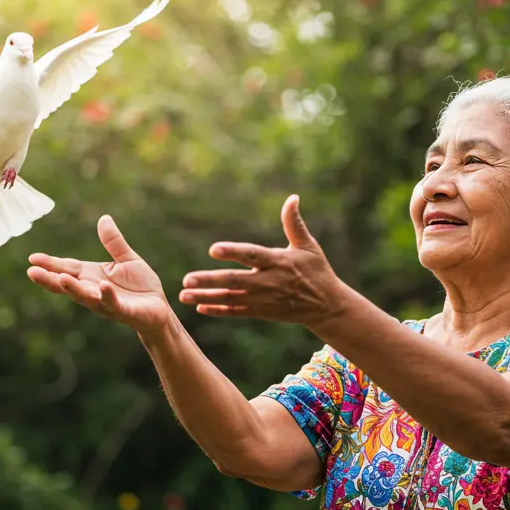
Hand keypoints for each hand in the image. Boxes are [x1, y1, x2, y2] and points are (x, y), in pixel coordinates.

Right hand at [27, 215, 172, 334]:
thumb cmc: (141, 286)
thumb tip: (104, 218)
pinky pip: (113, 303)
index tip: (32, 259)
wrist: (160, 309)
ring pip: (86, 296)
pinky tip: (102, 287)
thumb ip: (114, 242)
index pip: (68, 268)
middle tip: (32, 272)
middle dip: (50, 279)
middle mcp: (94, 290)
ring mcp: (106, 302)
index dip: (51, 264)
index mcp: (92, 276)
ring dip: (73, 289)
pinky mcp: (123, 311)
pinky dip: (106, 296)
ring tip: (61, 279)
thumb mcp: (127, 259)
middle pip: (69, 284)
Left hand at [179, 195, 347, 327]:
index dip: (233, 252)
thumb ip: (294, 223)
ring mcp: (263, 299)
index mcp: (278, 262)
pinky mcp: (261, 311)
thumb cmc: (316, 271)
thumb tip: (293, 197)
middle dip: (209, 281)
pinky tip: (200, 307)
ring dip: (206, 296)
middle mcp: (268, 282)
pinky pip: (236, 311)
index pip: (252, 255)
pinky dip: (219, 310)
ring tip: (184, 294)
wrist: (326, 306)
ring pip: (231, 298)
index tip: (213, 249)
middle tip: (187, 279)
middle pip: (235, 281)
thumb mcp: (308, 246)